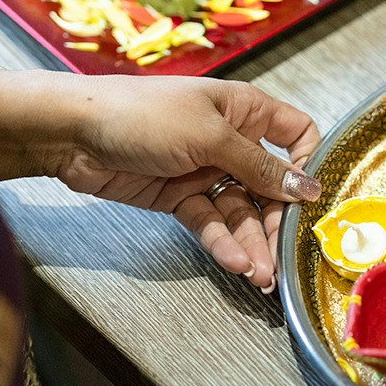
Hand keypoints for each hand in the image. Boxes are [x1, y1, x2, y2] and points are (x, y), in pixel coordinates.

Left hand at [0, 71, 321, 291]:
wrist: (73, 133)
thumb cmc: (142, 114)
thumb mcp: (210, 136)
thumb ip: (260, 167)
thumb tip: (308, 187)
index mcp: (245, 110)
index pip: (297, 135)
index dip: (307, 165)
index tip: (312, 200)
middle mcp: (230, 140)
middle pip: (271, 186)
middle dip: (277, 222)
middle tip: (282, 256)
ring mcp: (205, 170)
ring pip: (241, 212)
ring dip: (251, 243)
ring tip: (260, 275)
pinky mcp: (180, 197)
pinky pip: (211, 223)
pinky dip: (222, 242)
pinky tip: (233, 262)